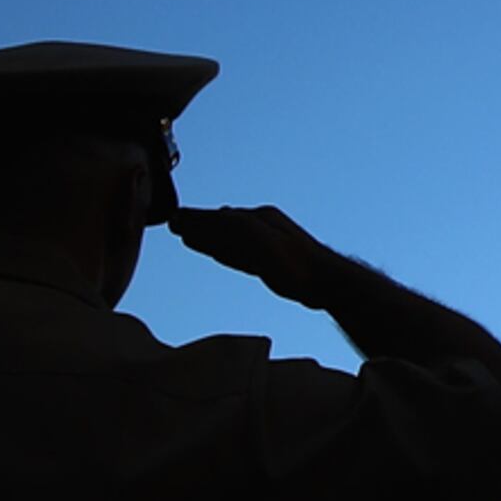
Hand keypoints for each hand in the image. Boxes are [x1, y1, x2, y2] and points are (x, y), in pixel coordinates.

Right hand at [167, 204, 355, 306]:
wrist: (328, 283)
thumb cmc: (296, 264)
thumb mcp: (260, 243)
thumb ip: (233, 230)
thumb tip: (207, 216)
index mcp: (258, 219)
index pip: (218, 218)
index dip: (195, 219)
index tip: (173, 218)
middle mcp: (262, 226)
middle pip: (222, 225)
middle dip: (198, 225)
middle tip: (174, 224)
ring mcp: (267, 244)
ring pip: (229, 239)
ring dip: (208, 237)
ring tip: (188, 237)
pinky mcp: (272, 263)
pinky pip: (240, 254)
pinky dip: (224, 251)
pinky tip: (219, 254)